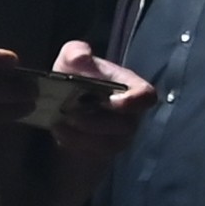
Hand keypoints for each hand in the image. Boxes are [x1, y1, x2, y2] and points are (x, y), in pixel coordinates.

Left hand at [47, 41, 163, 173]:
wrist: (62, 105)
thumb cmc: (75, 78)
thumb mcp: (70, 61)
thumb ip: (75, 52)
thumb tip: (81, 55)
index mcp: (130, 89)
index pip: (146, 96)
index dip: (135, 101)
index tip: (113, 101)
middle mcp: (130, 115)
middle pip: (124, 126)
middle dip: (96, 121)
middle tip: (70, 113)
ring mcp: (118, 137)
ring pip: (107, 144)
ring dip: (81, 134)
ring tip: (59, 123)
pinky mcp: (103, 152)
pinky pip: (93, 153)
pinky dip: (73, 142)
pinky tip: (58, 131)